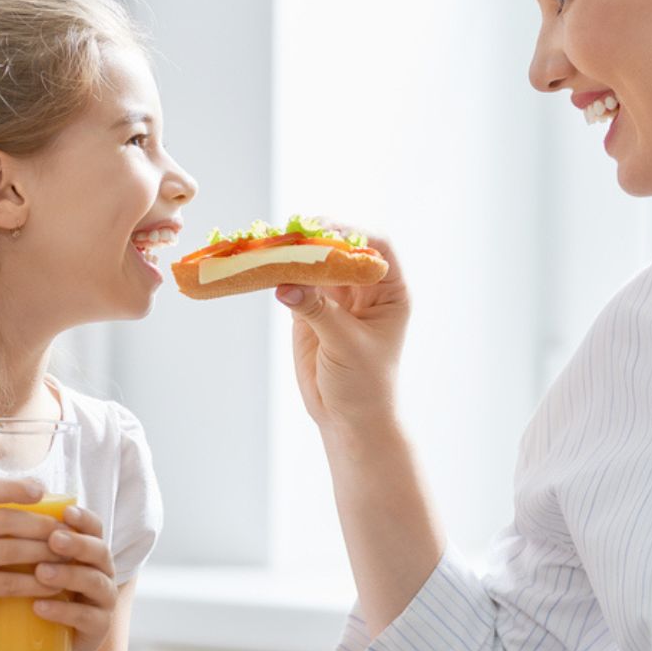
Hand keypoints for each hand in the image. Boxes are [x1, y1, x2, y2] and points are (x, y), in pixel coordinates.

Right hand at [0, 478, 62, 636]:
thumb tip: (47, 500)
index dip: (13, 487)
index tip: (41, 490)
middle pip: (4, 520)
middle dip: (42, 526)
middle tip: (68, 532)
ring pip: (9, 550)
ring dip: (44, 553)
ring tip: (68, 556)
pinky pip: (5, 583)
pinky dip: (34, 583)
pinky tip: (53, 585)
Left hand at [29, 503, 117, 650]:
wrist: (44, 648)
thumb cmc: (34, 597)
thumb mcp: (31, 569)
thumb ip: (23, 544)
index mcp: (89, 553)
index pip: (94, 528)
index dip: (83, 518)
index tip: (65, 512)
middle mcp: (102, 572)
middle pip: (100, 551)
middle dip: (77, 544)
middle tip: (53, 540)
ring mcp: (103, 601)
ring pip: (95, 582)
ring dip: (69, 575)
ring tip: (41, 573)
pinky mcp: (98, 628)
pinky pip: (86, 617)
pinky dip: (63, 611)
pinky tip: (40, 606)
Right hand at [275, 229, 409, 433]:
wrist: (348, 418)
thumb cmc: (365, 384)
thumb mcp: (346, 345)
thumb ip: (319, 312)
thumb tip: (286, 284)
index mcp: (390, 291)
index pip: (377, 248)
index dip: (352, 234)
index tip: (325, 232)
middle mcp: (365, 287)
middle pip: (341, 249)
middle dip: (316, 240)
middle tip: (289, 235)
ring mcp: (336, 295)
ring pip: (315, 263)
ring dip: (294, 254)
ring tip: (269, 248)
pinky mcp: (310, 307)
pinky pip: (294, 281)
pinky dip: (279, 273)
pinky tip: (261, 267)